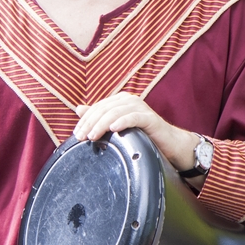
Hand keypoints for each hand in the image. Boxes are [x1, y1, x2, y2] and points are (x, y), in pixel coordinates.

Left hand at [74, 92, 199, 172]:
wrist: (169, 144)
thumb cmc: (142, 136)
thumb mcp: (117, 127)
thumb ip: (99, 117)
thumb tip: (78, 108)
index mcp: (119, 100)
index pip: (97, 107)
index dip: (85, 120)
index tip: (76, 134)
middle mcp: (129, 100)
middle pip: (104, 109)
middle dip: (90, 123)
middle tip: (81, 137)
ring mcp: (140, 107)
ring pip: (116, 112)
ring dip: (102, 124)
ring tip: (92, 136)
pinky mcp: (150, 118)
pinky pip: (134, 117)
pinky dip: (122, 121)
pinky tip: (114, 128)